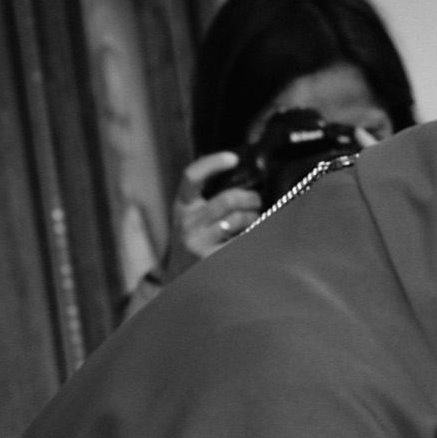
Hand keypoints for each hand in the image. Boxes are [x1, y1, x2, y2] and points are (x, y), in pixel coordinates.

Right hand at [167, 153, 261, 268]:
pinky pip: (243, 241)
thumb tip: (241, 175)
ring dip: (254, 218)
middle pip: (227, 199)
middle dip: (250, 198)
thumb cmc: (194, 241)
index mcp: (182, 205)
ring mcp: (198, 242)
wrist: (178, 280)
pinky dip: (254, 237)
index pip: (192, 176)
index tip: (233, 157)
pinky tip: (254, 239)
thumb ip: (207, 199)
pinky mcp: (210, 259)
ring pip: (238, 219)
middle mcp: (187, 222)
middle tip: (257, 201)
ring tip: (254, 222)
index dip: (212, 163)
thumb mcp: (191, 217)